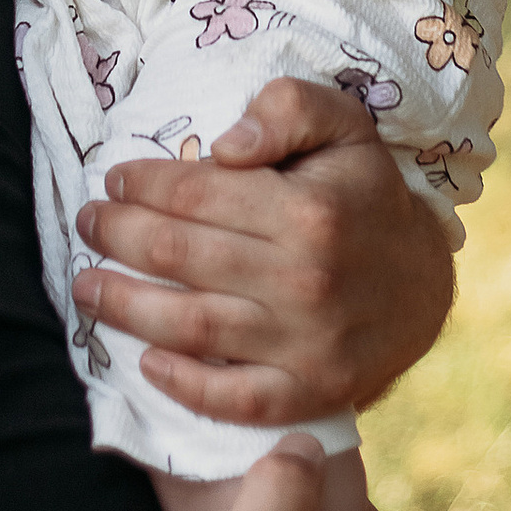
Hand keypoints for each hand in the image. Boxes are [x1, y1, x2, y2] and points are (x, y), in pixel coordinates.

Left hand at [76, 74, 456, 423]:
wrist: (423, 284)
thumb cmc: (364, 195)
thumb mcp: (343, 126)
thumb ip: (286, 111)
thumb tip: (224, 148)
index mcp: (308, 210)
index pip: (196, 194)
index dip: (142, 183)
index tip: (114, 179)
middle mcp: (306, 279)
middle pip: (180, 255)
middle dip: (117, 236)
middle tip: (87, 225)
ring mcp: (308, 343)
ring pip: (192, 326)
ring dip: (125, 306)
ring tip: (87, 288)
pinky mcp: (311, 393)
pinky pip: (235, 399)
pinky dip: (184, 386)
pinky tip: (146, 363)